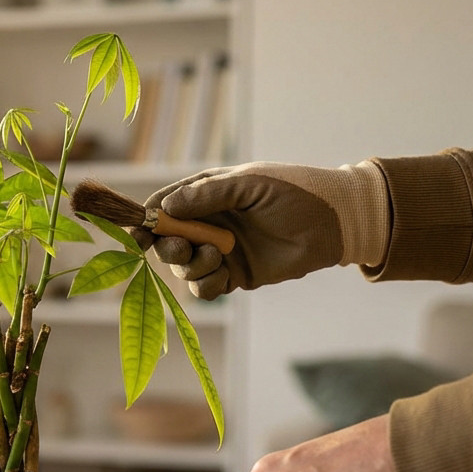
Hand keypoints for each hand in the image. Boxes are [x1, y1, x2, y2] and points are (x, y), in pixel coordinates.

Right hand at [135, 161, 390, 299]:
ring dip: (191, 265)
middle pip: (167, 241)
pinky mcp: (234, 275)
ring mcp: (219, 250)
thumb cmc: (294, 192)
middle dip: (167, 247)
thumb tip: (165, 208)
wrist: (335, 224)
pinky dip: (205, 284)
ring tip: (217, 256)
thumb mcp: (249, 184)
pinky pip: (204, 287)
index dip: (147, 219)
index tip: (137, 233)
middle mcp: (208, 223)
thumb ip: (207, 194)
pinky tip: (222, 274)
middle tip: (183, 247)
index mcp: (207, 194)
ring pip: (183, 267)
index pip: (164, 205)